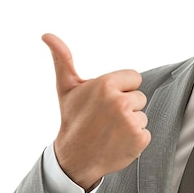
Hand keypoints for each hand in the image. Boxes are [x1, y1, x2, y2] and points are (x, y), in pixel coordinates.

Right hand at [42, 33, 150, 190]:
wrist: (75, 158)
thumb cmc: (72, 119)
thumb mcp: (66, 88)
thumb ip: (63, 59)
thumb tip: (47, 35)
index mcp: (106, 84)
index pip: (134, 78)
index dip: (122, 88)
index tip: (106, 100)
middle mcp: (120, 102)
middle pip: (139, 97)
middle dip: (126, 106)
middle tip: (106, 117)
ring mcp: (131, 121)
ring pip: (142, 115)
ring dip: (131, 123)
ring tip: (111, 130)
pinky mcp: (140, 139)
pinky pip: (146, 132)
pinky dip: (135, 139)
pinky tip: (118, 141)